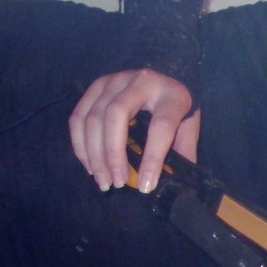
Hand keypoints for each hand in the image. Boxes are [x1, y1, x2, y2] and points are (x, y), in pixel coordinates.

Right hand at [68, 69, 201, 192]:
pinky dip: (80, 144)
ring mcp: (115, 80)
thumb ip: (182, 155)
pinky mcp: (96, 86)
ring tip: (103, 181)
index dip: (152, 158)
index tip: (146, 186)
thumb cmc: (176, 111)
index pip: (161, 126)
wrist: (164, 81)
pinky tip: (90, 166)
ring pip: (93, 117)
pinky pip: (78, 116)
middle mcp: (141, 81)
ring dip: (94, 154)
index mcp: (171, 95)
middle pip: (117, 115)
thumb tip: (172, 187)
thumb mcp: (188, 130)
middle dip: (113, 154)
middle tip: (117, 183)